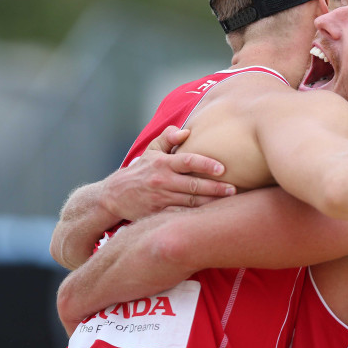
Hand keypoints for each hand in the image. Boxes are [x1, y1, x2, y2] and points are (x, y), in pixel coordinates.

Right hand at [100, 126, 235, 220]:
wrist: (113, 196)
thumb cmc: (139, 171)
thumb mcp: (150, 151)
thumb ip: (168, 138)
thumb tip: (186, 131)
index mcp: (163, 164)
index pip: (187, 161)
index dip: (205, 164)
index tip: (222, 168)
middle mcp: (162, 181)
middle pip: (193, 185)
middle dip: (215, 188)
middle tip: (233, 189)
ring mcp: (160, 199)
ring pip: (190, 202)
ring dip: (210, 203)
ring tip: (230, 203)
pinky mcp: (158, 214)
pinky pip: (180, 215)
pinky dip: (195, 216)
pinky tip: (211, 216)